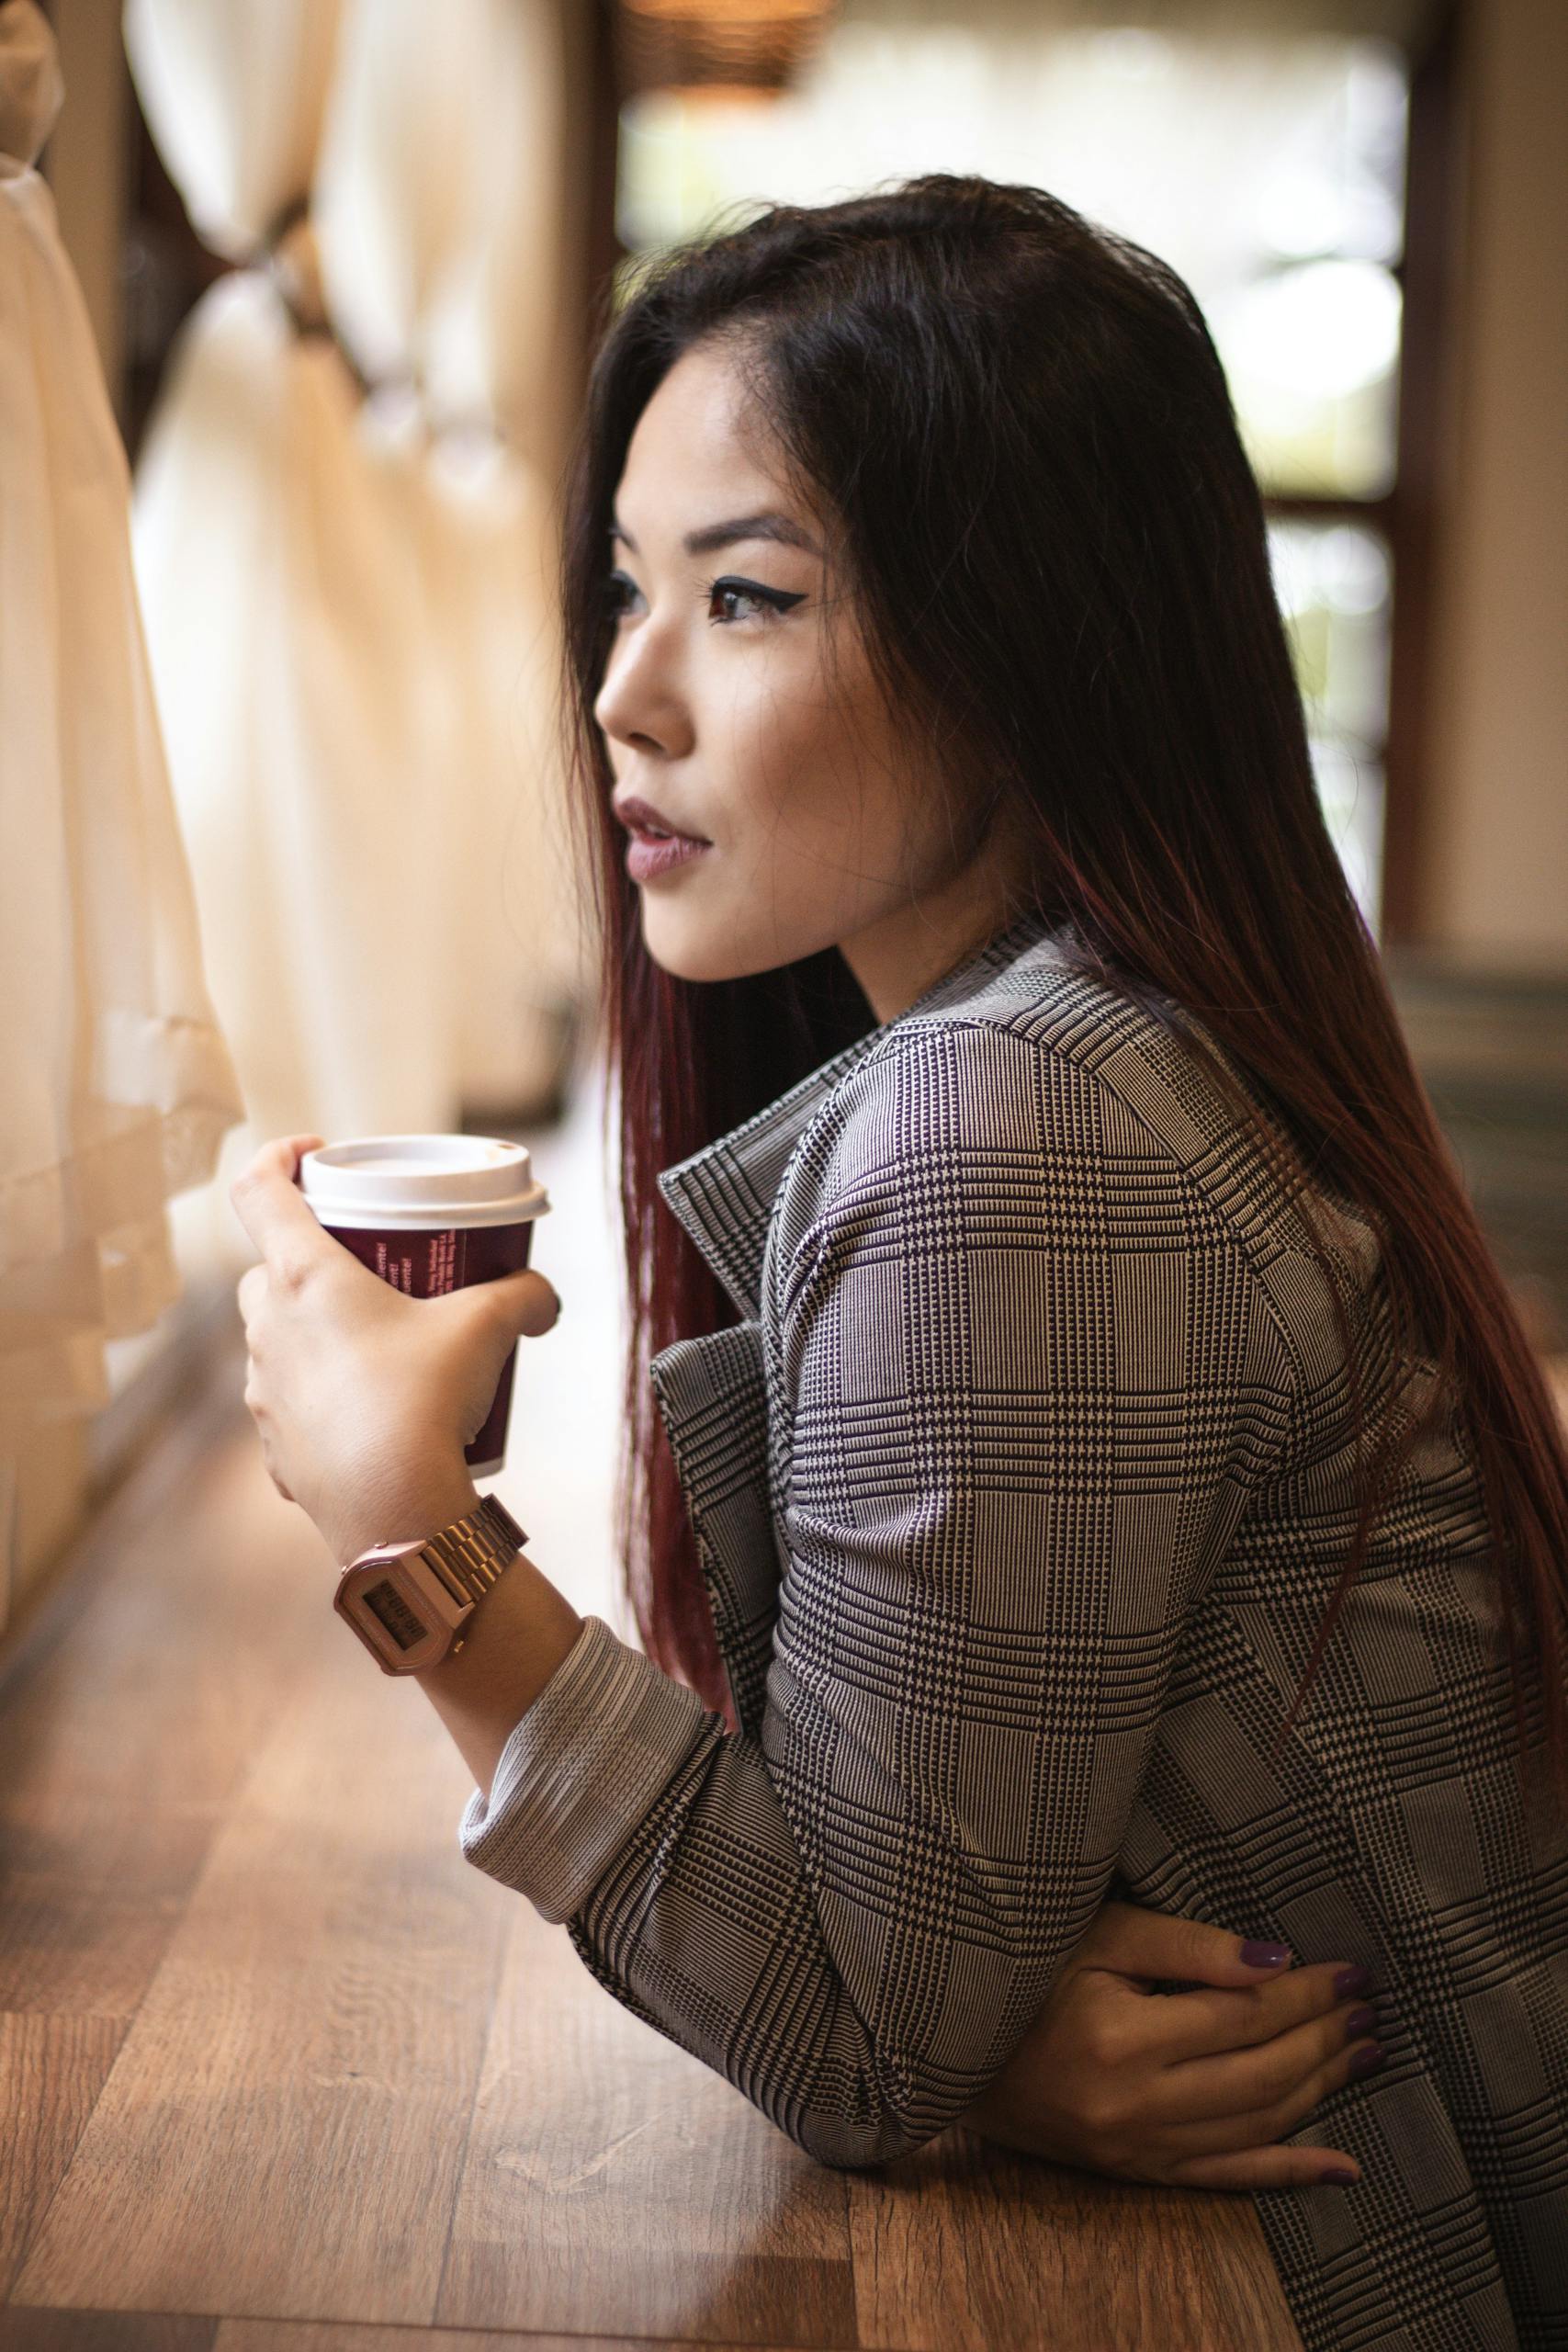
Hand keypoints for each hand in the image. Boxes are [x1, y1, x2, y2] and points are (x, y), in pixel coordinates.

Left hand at [231, 1132, 561, 1562]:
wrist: (395, 1513)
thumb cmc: (425, 1404)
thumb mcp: (488, 1329)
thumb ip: (523, 1295)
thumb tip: (544, 1298)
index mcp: (303, 1278)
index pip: (257, 1189)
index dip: (279, 1156)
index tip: (313, 1153)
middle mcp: (267, 1329)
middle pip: (268, 1267)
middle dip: (312, 1257)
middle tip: (367, 1264)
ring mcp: (263, 1391)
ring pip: (278, 1338)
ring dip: (318, 1330)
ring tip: (379, 1344)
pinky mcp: (274, 1447)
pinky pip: (293, 1404)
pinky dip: (325, 1397)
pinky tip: (371, 1413)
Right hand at [953, 1901, 1376, 2189]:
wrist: (953, 2051)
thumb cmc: (1025, 1974)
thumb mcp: (1098, 1936)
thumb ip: (1186, 1946)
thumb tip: (1274, 1960)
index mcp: (1123, 2039)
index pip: (1244, 2015)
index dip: (1306, 1992)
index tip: (1349, 1969)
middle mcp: (1136, 2105)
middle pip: (1262, 2074)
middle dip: (1325, 2038)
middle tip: (1371, 2008)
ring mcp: (1138, 2148)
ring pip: (1256, 2126)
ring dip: (1321, 2090)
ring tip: (1366, 2054)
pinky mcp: (1137, 2170)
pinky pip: (1228, 2179)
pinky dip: (1290, 2173)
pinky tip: (1342, 2164)